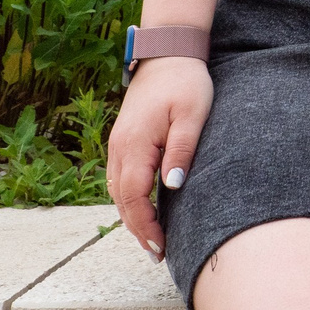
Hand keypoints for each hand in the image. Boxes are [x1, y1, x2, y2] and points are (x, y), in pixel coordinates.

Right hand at [107, 56, 210, 259]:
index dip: (144, 225)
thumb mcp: (192, 115)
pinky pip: (121, 179)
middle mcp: (119, 149)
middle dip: (137, 229)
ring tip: (152, 240)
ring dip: (132, 217)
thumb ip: (182, 150)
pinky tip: (143, 210)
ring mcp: (118, 145)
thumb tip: (172, 187)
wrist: (168, 55)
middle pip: (121, 200)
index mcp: (135, 144)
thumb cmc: (185, 83)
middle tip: (158, 254)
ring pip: (117, 192)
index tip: (159, 246)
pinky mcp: (124, 141)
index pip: (133, 197)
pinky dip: (129, 200)